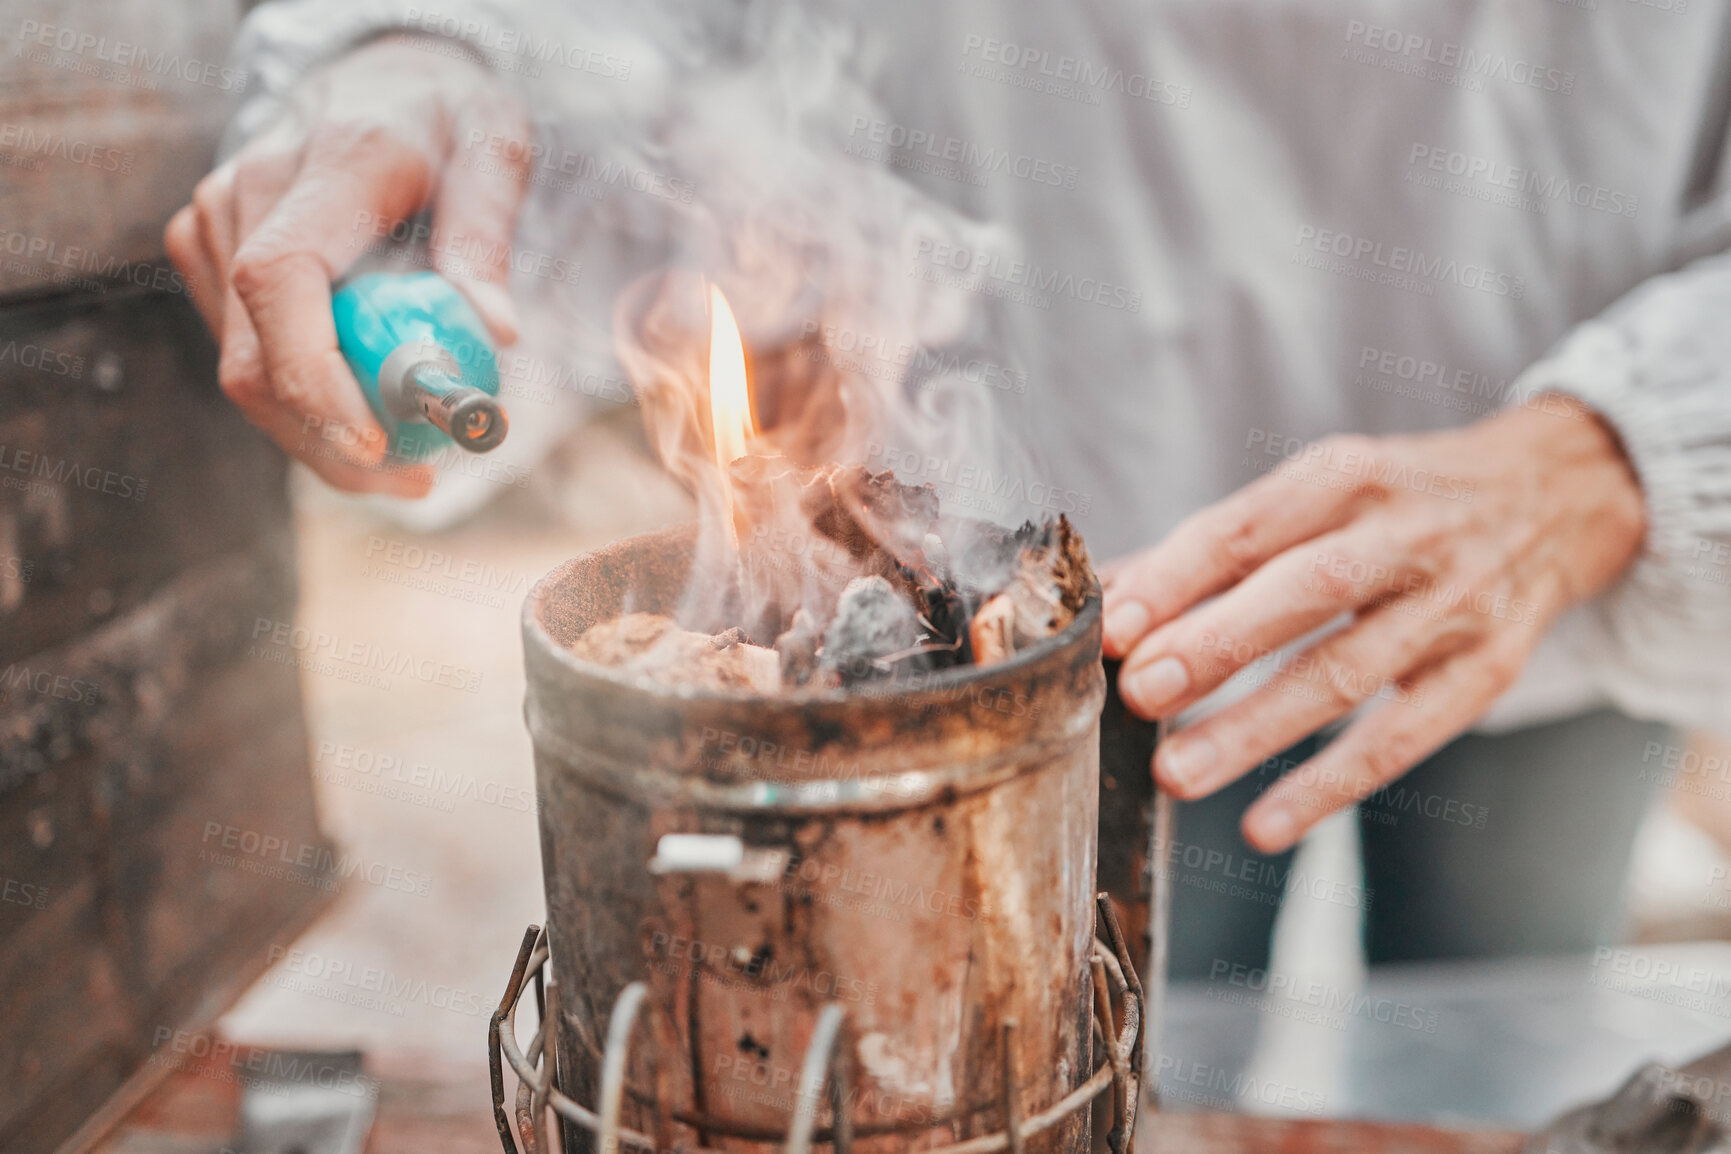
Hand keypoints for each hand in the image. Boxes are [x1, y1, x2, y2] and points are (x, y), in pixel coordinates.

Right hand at [165, 37, 530, 493]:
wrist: (382, 73)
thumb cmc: (448, 113)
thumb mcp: (495, 152)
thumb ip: (487, 238)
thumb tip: (496, 333)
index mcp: (322, 167)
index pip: (281, 283)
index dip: (317, 380)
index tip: (378, 446)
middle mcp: (244, 194)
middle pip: (254, 356)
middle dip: (332, 442)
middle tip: (421, 480)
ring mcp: (214, 224)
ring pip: (245, 370)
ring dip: (320, 435)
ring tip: (414, 457)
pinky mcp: (209, 252)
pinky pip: (247, 353)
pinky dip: (305, 400)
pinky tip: (368, 410)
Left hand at [1100, 397, 1644, 852]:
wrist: (1559, 493)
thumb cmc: (1401, 500)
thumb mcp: (1320, 492)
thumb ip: (1215, 546)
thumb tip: (1107, 592)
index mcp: (1347, 477)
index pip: (1252, 526)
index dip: (1179, 577)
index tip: (1117, 628)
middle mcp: (1406, 534)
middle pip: (1308, 590)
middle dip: (1219, 643)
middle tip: (1142, 693)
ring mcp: (1454, 605)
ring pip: (1350, 671)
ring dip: (1258, 727)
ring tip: (1178, 771)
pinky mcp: (1487, 671)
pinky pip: (1403, 736)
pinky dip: (1330, 784)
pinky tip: (1265, 824)